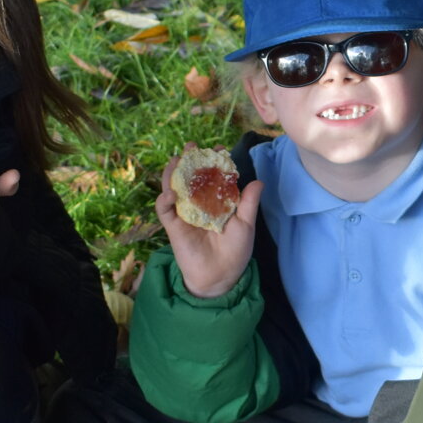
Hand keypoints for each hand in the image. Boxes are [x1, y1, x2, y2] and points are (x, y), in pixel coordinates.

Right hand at [155, 147, 262, 299]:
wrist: (221, 275)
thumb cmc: (236, 250)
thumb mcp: (245, 224)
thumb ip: (248, 203)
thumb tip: (258, 181)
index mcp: (216, 201)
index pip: (213, 177)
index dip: (214, 162)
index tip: (219, 148)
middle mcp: (199, 204)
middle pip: (190, 177)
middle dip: (190, 161)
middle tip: (192, 146)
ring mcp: (184, 213)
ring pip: (173, 188)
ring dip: (172, 173)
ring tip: (176, 160)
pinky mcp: (173, 226)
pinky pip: (164, 210)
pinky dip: (164, 200)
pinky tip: (171, 193)